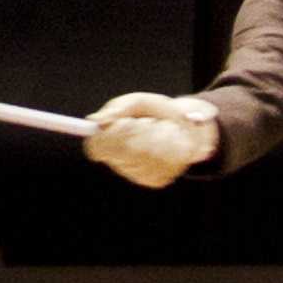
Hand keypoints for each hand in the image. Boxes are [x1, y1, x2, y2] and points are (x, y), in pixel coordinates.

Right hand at [85, 92, 220, 187]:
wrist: (187, 126)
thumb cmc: (156, 112)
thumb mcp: (138, 102)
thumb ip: (118, 108)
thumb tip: (96, 120)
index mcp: (108, 141)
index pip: (95, 147)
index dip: (108, 137)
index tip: (124, 122)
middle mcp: (119, 161)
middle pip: (125, 151)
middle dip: (141, 131)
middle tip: (149, 122)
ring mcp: (137, 174)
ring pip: (149, 156)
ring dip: (160, 136)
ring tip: (163, 129)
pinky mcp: (157, 180)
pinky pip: (166, 163)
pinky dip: (173, 147)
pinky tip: (173, 143)